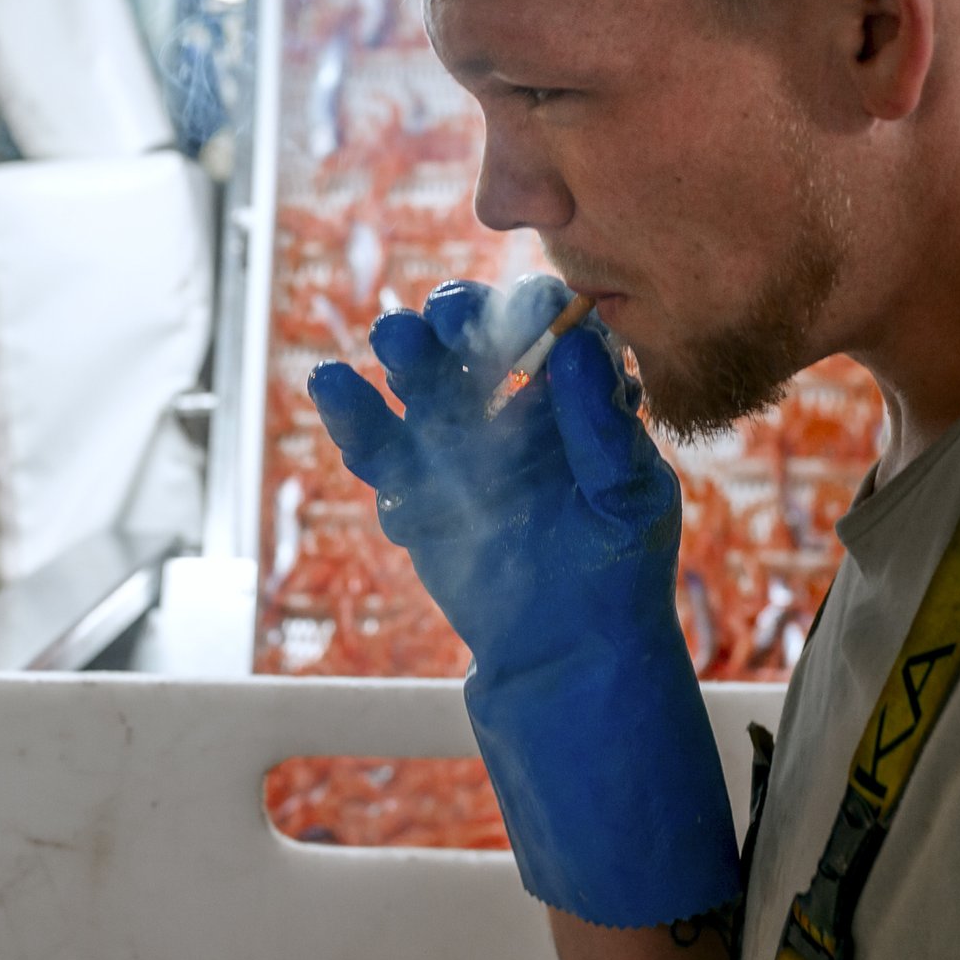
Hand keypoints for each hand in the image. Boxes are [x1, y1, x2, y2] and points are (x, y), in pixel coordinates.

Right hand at [308, 276, 738, 928]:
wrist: (566, 651)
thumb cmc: (616, 568)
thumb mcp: (626, 496)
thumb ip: (600, 425)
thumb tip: (575, 347)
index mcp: (569, 392)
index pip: (542, 326)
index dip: (524, 309)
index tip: (519, 313)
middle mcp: (507, 402)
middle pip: (468, 336)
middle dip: (452, 317)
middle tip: (444, 318)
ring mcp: (454, 441)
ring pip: (415, 379)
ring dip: (400, 352)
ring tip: (393, 341)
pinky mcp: (412, 485)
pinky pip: (377, 444)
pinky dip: (352, 415)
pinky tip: (333, 384)